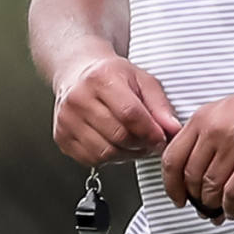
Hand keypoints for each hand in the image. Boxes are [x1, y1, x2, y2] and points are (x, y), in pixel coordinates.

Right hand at [52, 55, 181, 164]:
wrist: (77, 74)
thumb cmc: (111, 77)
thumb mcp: (141, 80)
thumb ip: (160, 105)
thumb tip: (172, 130)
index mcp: (100, 78)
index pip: (130, 114)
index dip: (151, 131)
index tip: (161, 137)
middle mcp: (78, 98)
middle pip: (119, 135)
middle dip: (141, 144)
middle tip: (149, 140)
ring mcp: (66, 119)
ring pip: (106, 152)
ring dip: (126, 153)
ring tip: (133, 142)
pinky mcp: (61, 136)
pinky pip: (91, 159)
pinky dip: (108, 158)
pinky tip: (114, 144)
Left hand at [160, 75, 233, 224]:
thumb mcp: (227, 110)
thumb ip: (206, 132)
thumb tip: (192, 163)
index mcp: (203, 118)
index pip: (173, 156)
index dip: (170, 183)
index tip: (176, 196)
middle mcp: (215, 131)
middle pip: (190, 175)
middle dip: (193, 198)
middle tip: (199, 208)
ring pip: (211, 186)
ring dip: (211, 205)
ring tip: (216, 213)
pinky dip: (230, 207)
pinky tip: (232, 211)